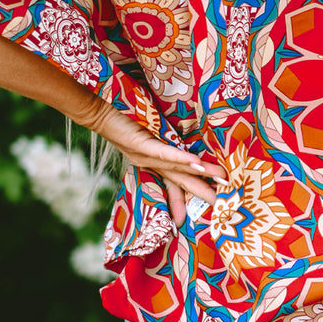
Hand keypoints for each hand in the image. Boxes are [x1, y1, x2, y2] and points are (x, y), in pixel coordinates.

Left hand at [78, 96, 225, 224]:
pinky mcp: (141, 145)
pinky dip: (181, 159)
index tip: (211, 209)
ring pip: (177, 169)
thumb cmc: (124, 119)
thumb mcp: (148, 132)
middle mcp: (150, 165)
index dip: (191, 199)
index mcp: (153, 163)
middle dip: (204, 194)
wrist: (98, 112)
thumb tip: (186, 142)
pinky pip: (164, 153)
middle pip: (181, 182)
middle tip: (224, 206)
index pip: (175, 185)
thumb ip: (166, 140)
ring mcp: (146, 157)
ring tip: (221, 181)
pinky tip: (197, 162)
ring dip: (201, 175)